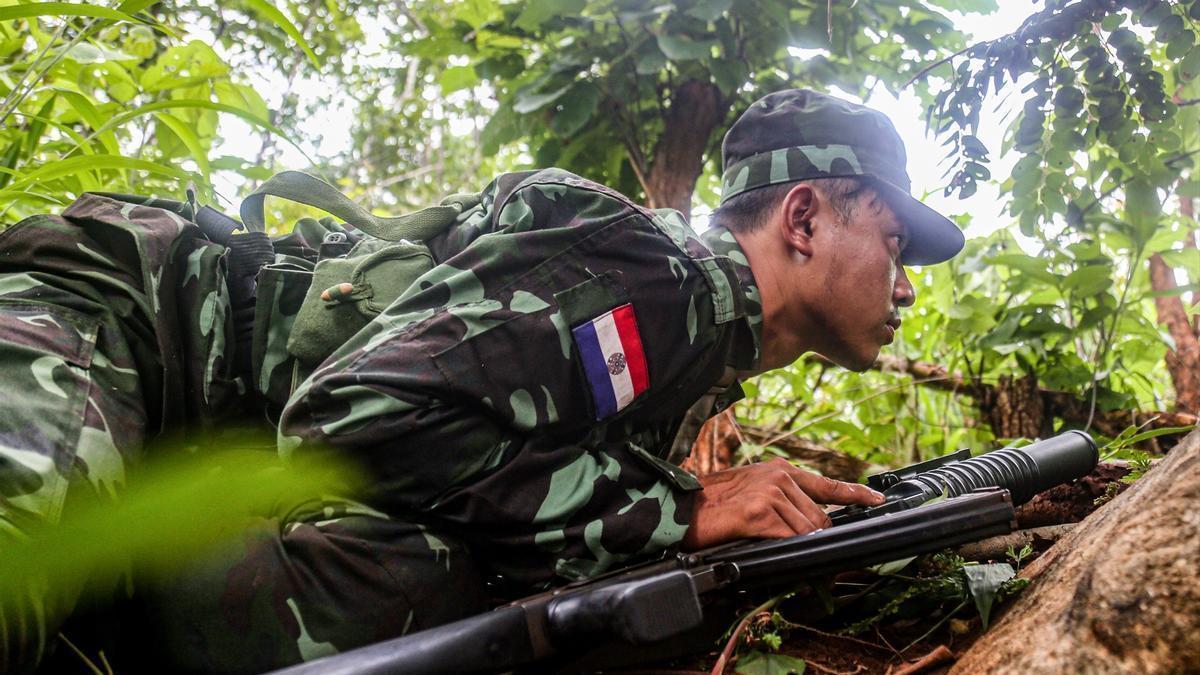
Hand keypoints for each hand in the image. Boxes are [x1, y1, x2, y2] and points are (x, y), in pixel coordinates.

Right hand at [680, 458, 884, 550]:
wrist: (679, 505)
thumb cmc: (712, 502)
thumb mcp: (751, 488)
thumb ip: (781, 497)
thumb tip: (808, 519)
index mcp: (779, 470)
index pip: (827, 483)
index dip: (856, 493)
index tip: (877, 500)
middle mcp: (779, 477)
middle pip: (819, 518)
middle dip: (811, 535)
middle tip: (784, 539)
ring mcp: (770, 494)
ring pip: (806, 531)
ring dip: (791, 542)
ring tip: (762, 537)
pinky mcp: (758, 513)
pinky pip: (788, 539)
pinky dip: (782, 547)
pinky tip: (762, 542)